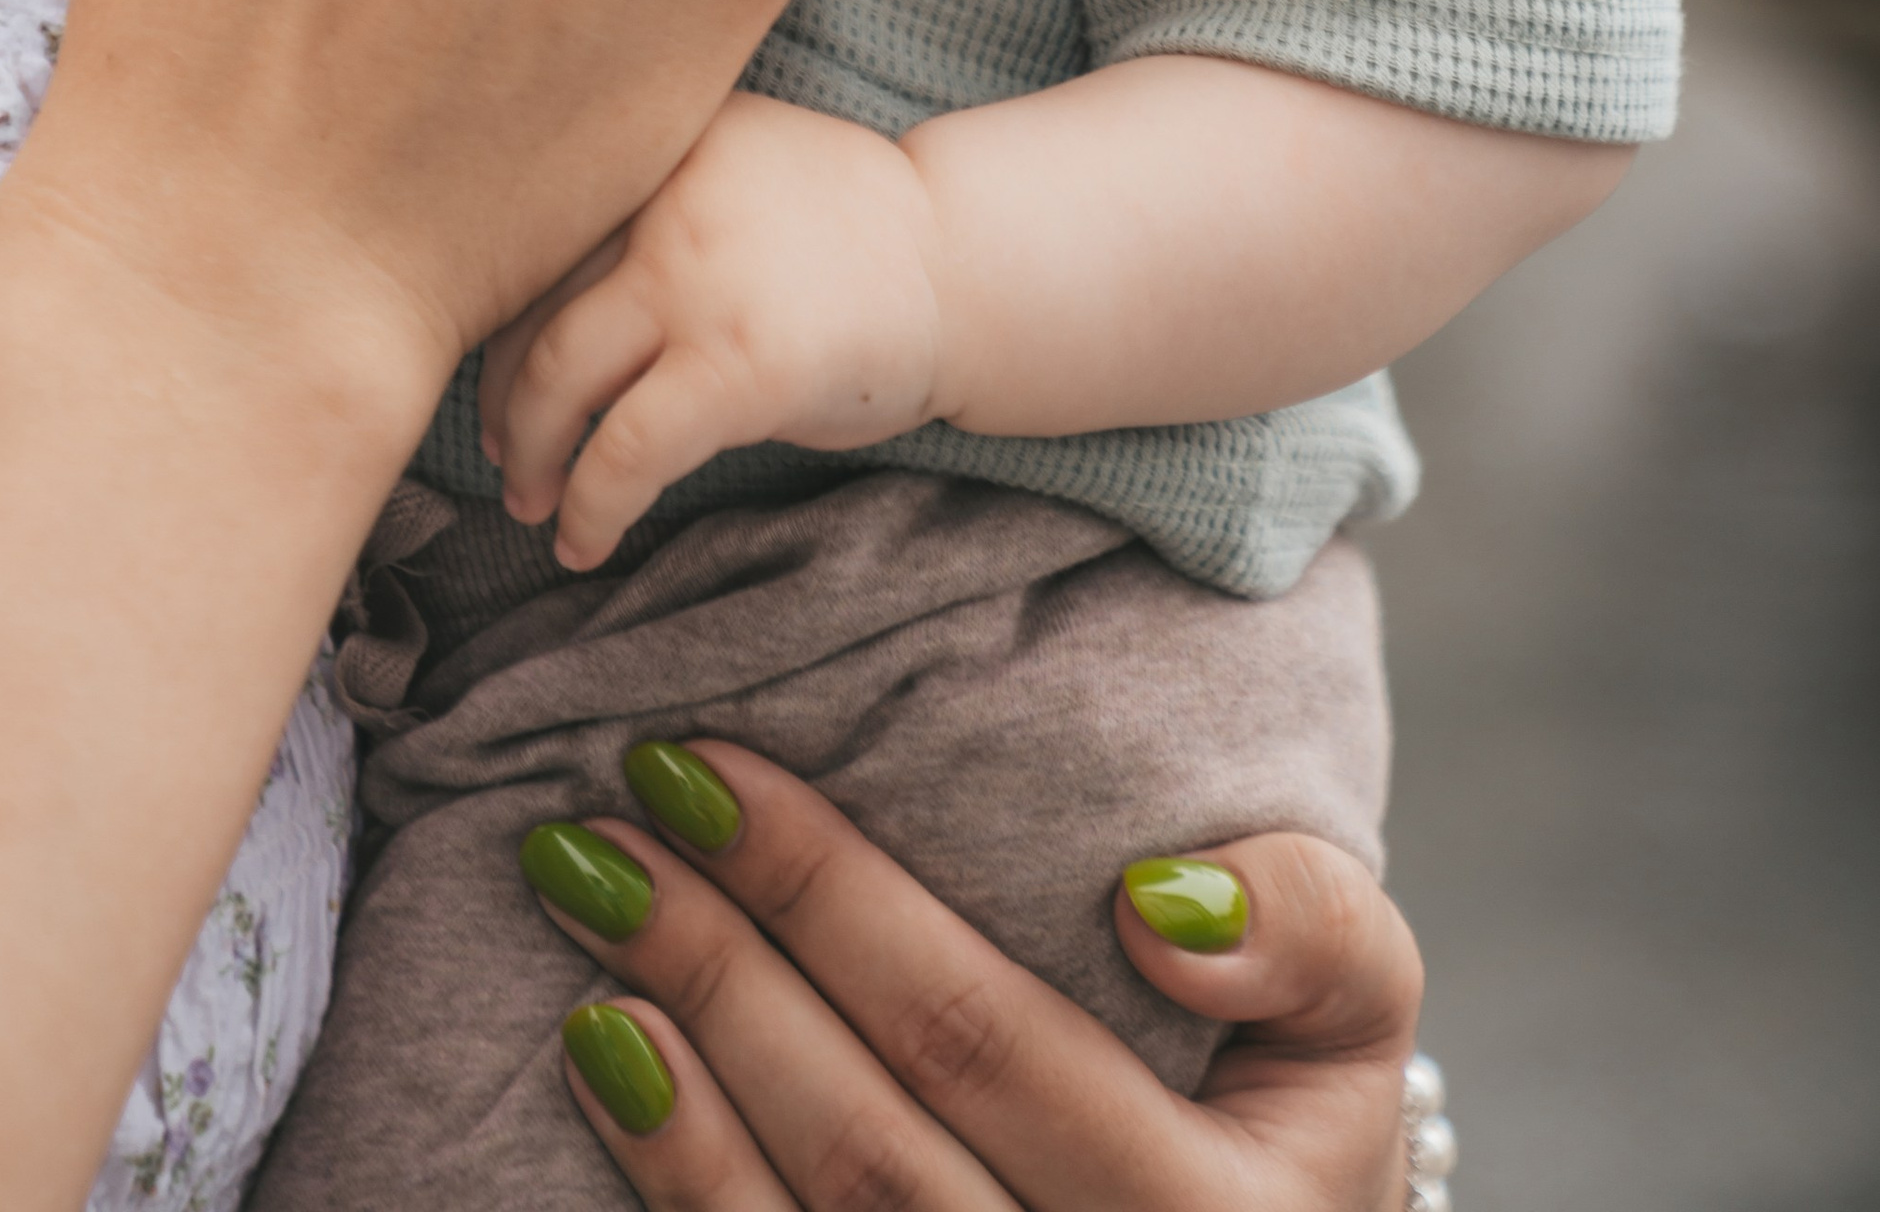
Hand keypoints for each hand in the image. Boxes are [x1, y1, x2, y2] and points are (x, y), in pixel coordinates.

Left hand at [480, 92, 945, 566]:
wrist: (967, 265)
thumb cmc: (846, 228)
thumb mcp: (732, 163)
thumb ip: (645, 194)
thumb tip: (518, 286)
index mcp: (657, 136)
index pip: (535, 229)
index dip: (495, 312)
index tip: (490, 369)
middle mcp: (663, 193)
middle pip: (528, 302)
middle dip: (500, 394)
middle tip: (504, 454)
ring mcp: (698, 278)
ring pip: (556, 377)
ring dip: (531, 457)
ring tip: (532, 504)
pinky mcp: (736, 366)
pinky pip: (624, 451)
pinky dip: (590, 507)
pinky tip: (585, 542)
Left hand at [532, 746, 1421, 1211]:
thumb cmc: (1283, 1139)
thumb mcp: (1350, 1029)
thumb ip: (1306, 933)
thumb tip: (1155, 900)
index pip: (985, 1043)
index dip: (829, 899)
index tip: (701, 764)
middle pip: (865, 1145)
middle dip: (718, 957)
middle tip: (609, 807)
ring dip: (668, 1064)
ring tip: (582, 901)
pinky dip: (674, 1183)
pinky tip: (605, 1058)